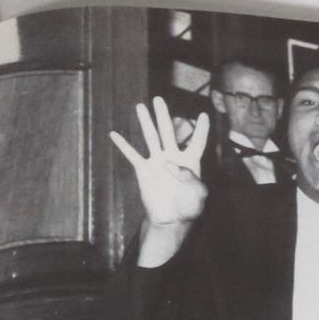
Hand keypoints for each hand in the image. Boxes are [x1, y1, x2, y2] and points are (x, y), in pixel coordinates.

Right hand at [110, 97, 209, 228]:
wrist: (170, 220)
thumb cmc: (189, 208)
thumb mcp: (199, 193)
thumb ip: (191, 177)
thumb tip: (171, 164)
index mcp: (190, 161)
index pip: (197, 141)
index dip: (201, 129)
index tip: (204, 115)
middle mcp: (173, 157)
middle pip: (168, 130)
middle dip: (163, 114)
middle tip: (158, 99)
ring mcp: (157, 162)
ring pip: (150, 137)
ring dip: (145, 122)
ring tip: (139, 106)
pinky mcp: (144, 171)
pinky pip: (132, 155)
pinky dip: (123, 145)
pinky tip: (114, 134)